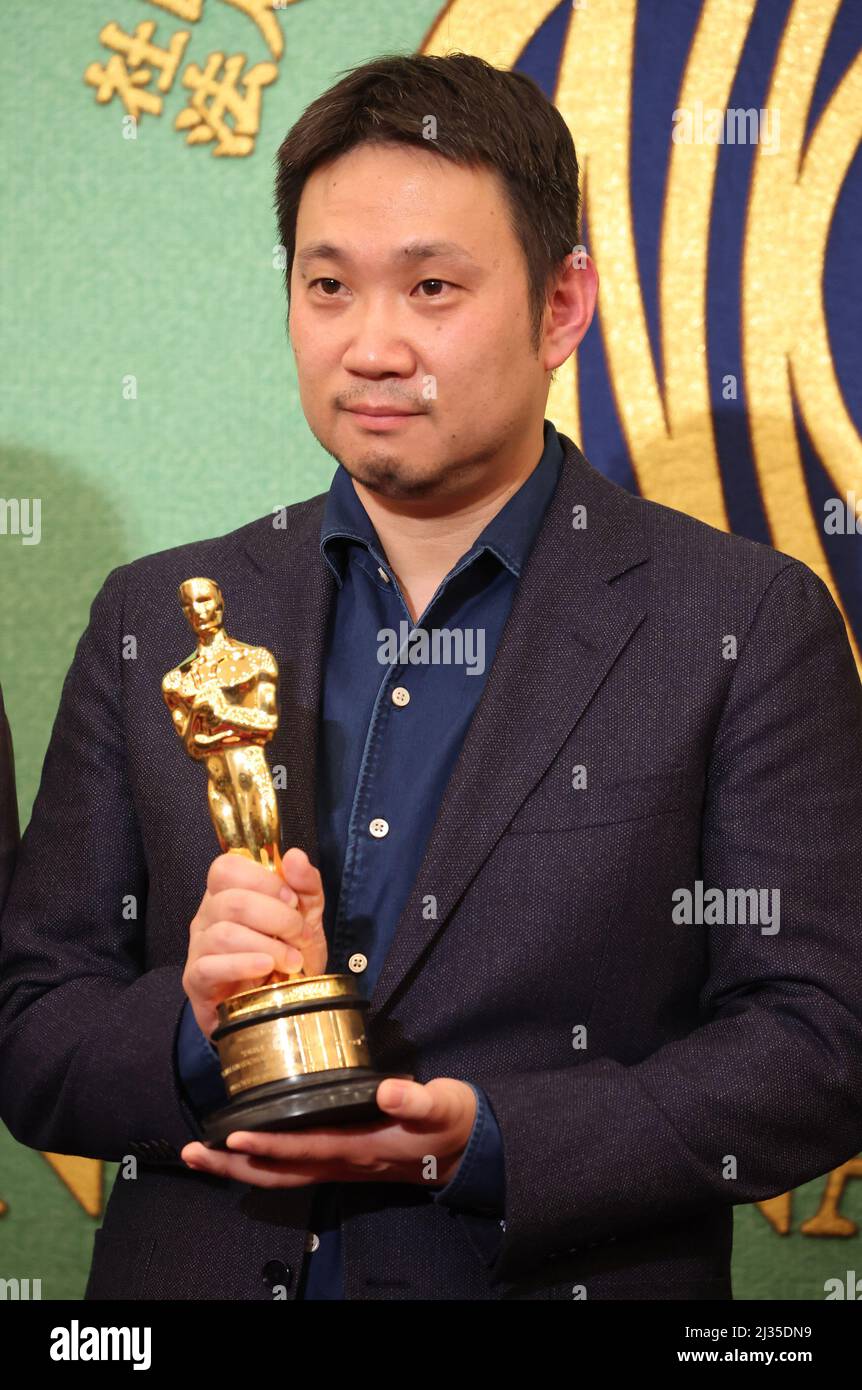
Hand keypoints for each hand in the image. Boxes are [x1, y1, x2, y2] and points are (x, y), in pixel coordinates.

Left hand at [180, 1077, 477, 1188]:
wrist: (467, 1152)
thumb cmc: (451, 1123)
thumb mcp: (442, 1105)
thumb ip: (415, 1099)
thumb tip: (388, 1089)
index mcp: (362, 1148)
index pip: (305, 1148)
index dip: (268, 1145)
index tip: (232, 1138)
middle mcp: (343, 1163)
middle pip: (278, 1172)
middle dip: (232, 1166)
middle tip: (192, 1153)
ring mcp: (340, 1166)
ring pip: (279, 1175)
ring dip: (237, 1170)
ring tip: (200, 1157)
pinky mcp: (341, 1161)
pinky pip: (291, 1169)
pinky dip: (259, 1165)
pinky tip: (240, 1154)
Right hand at [183, 846, 327, 1039]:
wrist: (280, 1007)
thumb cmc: (287, 957)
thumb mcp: (307, 918)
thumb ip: (305, 886)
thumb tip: (294, 856)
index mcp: (228, 894)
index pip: (226, 867)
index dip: (262, 879)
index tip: (292, 900)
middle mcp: (207, 917)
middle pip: (231, 902)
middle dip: (276, 917)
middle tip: (299, 935)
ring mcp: (199, 949)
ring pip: (223, 934)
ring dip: (268, 946)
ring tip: (292, 960)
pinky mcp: (196, 980)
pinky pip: (210, 966)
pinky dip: (243, 965)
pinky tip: (266, 969)